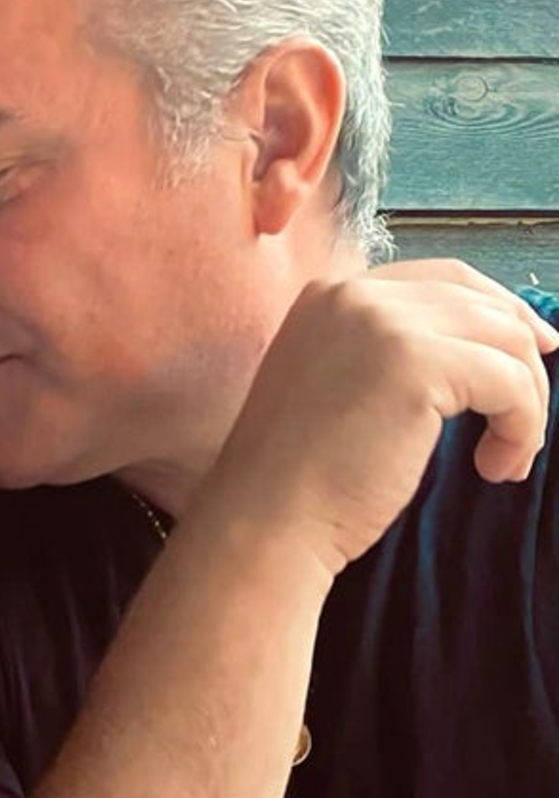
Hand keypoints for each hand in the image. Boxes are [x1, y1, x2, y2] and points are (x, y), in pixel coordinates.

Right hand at [202, 262, 554, 578]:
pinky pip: (512, 383)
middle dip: (522, 359)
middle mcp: (354, 294)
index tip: (532, 352)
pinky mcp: (417, 363)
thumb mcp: (338, 384)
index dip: (498, 311)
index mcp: (329, 295)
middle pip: (483, 303)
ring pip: (507, 340)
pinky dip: (523, 428)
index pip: (443, 278)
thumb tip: (491, 343)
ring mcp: (384, 323)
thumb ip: (392, 350)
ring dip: (526, 401)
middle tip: (527, 418)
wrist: (265, 519)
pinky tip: (497, 466)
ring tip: (505, 455)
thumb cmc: (301, 475)